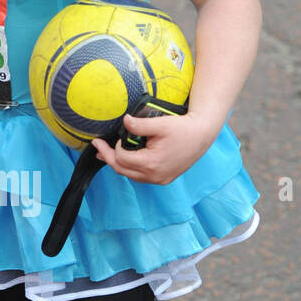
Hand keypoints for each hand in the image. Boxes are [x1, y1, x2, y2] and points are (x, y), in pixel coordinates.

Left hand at [90, 111, 218, 185]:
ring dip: (119, 165)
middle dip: (108, 158)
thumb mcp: (160, 124)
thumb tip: (124, 121)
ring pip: (131, 175)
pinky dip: (131, 168)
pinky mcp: (164, 179)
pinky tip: (126, 160)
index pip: (121, 158)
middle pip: (122, 170)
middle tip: (97, 147)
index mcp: (150, 163)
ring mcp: (159, 180)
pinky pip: (141, 177)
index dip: (113, 148)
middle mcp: (153, 176)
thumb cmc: (183, 129)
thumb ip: (139, 124)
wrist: (202, 135)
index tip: (114, 137)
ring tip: (107, 154)